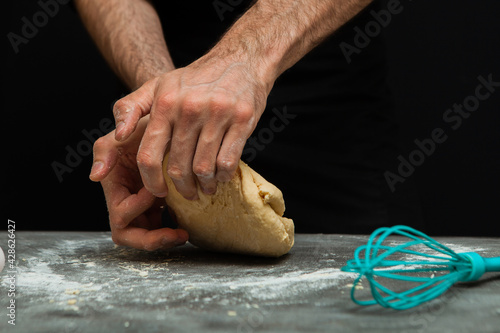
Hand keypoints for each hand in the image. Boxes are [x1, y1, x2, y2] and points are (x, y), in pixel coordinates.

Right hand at [90, 116, 188, 250]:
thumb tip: (94, 176)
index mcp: (114, 185)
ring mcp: (142, 202)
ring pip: (146, 233)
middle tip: (178, 234)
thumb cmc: (144, 122)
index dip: (137, 208)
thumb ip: (105, 149)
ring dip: (163, 237)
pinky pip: (161, 224)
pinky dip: (172, 227)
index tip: (157, 191)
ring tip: (184, 233)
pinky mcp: (158, 202)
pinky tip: (189, 222)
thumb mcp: (122, 131)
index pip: (120, 215)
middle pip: (130, 234)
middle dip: (151, 239)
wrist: (168, 119)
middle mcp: (126, 197)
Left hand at [112, 55, 271, 199]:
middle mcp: (189, 109)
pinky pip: (228, 162)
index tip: (158, 192)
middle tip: (187, 193)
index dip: (151, 181)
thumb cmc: (194, 79)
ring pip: (203, 168)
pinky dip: (223, 176)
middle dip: (181, 188)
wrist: (239, 61)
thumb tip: (118, 136)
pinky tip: (221, 175)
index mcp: (165, 104)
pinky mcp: (242, 120)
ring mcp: (217, 114)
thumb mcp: (157, 85)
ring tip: (205, 187)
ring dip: (204, 185)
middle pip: (177, 167)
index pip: (148, 155)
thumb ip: (129, 108)